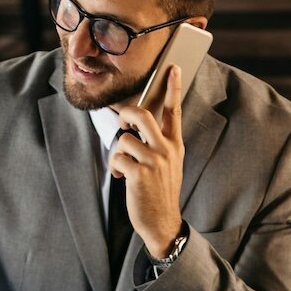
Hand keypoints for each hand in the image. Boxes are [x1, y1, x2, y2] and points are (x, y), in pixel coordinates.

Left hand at [110, 65, 184, 256]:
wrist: (163, 221)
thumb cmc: (161, 191)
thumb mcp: (169, 164)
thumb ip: (160, 144)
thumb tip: (138, 127)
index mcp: (175, 145)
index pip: (174, 111)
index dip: (173, 88)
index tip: (173, 69)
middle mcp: (166, 149)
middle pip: (142, 115)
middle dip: (126, 114)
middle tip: (122, 123)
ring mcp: (154, 161)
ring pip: (124, 138)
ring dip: (118, 153)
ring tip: (125, 167)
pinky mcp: (140, 173)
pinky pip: (118, 157)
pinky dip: (115, 167)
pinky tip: (123, 178)